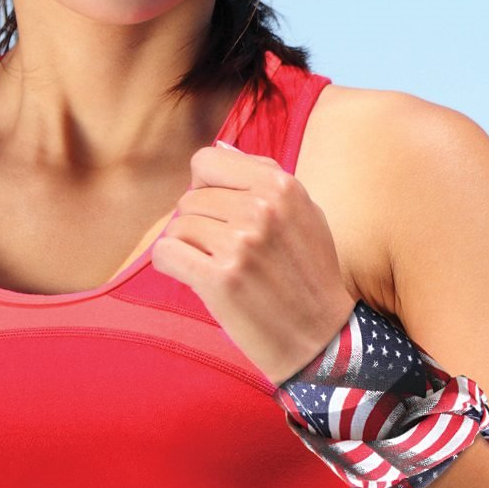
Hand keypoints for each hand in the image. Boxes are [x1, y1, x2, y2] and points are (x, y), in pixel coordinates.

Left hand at [150, 140, 356, 385]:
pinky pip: (165, 253)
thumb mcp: (304, 214)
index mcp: (281, 185)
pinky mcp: (220, 278)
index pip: (207, 160)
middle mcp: (261, 208)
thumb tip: (219, 149)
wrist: (322, 339)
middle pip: (190, 198)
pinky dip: (172, 266)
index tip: (219, 212)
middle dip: (200, 224)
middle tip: (227, 253)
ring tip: (220, 268)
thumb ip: (265, 179)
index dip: (205, 186)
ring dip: (189, 249)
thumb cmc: (310, 276)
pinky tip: (197, 278)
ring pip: (177, 227)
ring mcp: (241, 243)